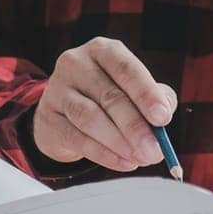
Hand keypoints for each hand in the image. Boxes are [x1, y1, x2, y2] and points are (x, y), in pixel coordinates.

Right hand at [34, 37, 176, 171]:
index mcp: (103, 50)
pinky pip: (77, 139)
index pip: (126, 69)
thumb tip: (164, 115)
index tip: (163, 118)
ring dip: (120, 143)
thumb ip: (156, 97)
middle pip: (110, 97)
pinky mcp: (48, 118)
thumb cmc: (107, 97)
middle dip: (136, 127)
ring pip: (91, 119)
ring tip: (140, 158)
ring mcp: (58, 89)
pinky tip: (124, 163)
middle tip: (155, 150)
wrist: (64, 113)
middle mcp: (77, 64)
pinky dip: (104, 155)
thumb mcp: (134, 90)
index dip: (146, 94)